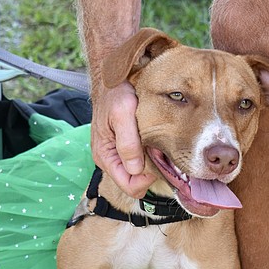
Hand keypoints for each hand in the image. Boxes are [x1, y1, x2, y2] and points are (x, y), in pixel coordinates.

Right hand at [90, 81, 154, 197]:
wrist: (111, 82)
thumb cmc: (115, 94)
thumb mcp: (123, 113)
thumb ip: (128, 142)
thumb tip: (135, 168)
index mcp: (106, 156)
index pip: (128, 186)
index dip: (146, 181)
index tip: (159, 163)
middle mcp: (109, 159)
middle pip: (134, 182)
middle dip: (150, 174)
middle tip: (162, 154)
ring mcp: (116, 155)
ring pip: (137, 173)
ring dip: (150, 166)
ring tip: (158, 147)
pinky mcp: (123, 148)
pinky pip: (137, 162)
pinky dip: (148, 157)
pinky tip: (153, 144)